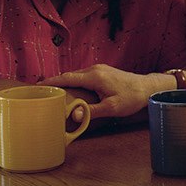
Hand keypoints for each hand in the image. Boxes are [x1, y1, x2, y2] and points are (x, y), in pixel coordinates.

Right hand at [48, 65, 163, 119]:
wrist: (147, 87)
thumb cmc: (132, 97)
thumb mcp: (111, 108)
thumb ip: (92, 111)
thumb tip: (74, 115)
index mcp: (94, 76)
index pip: (67, 78)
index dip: (52, 81)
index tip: (38, 85)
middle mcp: (95, 69)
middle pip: (70, 76)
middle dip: (56, 83)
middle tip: (43, 93)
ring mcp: (99, 69)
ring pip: (76, 75)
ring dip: (65, 83)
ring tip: (53, 93)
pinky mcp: (102, 71)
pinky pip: (83, 76)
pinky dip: (74, 82)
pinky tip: (71, 91)